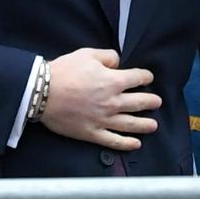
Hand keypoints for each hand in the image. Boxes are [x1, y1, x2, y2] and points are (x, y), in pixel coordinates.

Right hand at [39, 48, 160, 148]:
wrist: (43, 93)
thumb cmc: (63, 71)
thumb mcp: (86, 54)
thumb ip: (107, 56)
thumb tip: (117, 61)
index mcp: (113, 81)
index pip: (138, 78)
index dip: (146, 77)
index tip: (147, 78)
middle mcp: (113, 102)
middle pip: (141, 102)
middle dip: (152, 101)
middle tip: (156, 102)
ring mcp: (104, 119)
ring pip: (133, 124)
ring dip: (146, 124)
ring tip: (153, 125)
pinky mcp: (93, 133)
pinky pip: (114, 141)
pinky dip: (127, 144)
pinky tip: (136, 143)